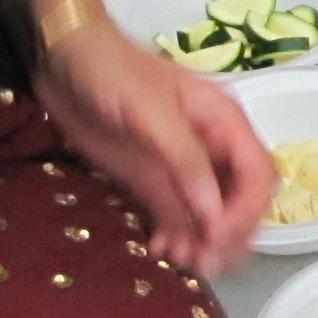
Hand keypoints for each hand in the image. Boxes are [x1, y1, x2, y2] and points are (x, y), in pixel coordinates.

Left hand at [33, 15, 269, 273]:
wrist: (60, 56)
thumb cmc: (109, 70)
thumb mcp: (149, 110)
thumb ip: (184, 159)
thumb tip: (213, 213)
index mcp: (222, 122)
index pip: (257, 174)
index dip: (246, 210)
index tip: (216, 237)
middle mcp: (210, 147)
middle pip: (242, 200)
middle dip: (229, 235)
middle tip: (201, 261)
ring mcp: (180, 166)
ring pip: (211, 216)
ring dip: (203, 243)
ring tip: (179, 261)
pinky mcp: (152, 179)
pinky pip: (178, 217)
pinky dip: (177, 238)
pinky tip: (159, 250)